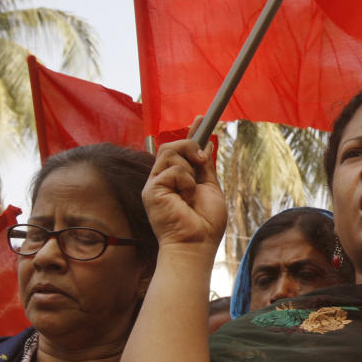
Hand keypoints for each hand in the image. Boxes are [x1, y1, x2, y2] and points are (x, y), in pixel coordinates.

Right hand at [143, 134, 226, 253]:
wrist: (197, 244)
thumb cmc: (205, 223)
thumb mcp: (210, 188)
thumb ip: (205, 167)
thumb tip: (207, 145)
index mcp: (176, 179)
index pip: (179, 149)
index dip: (191, 132)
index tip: (203, 117)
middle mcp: (162, 179)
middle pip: (171, 145)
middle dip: (190, 146)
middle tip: (203, 162)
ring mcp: (155, 184)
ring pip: (170, 151)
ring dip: (189, 168)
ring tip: (191, 191)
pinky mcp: (151, 190)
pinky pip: (172, 169)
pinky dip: (186, 181)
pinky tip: (185, 199)